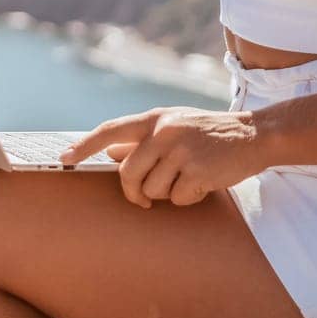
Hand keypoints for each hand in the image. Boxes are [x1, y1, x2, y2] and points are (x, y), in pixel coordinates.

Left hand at [59, 106, 267, 207]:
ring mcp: (181, 151)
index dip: (85, 146)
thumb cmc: (206, 133)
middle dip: (134, 191)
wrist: (252, 135)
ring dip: (167, 193)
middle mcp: (164, 132)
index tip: (64, 157)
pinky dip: (188, 198)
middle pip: (127, 174)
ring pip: (153, 190)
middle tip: (145, 198)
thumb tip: (109, 153)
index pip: (109, 131)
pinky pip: (178, 198)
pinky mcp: (198, 171)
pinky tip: (201, 183)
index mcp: (154, 118)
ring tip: (186, 177)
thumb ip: (141, 139)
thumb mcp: (172, 126)